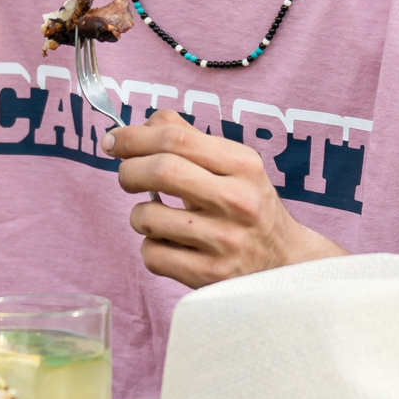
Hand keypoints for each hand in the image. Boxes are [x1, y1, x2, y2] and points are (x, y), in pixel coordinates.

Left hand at [109, 110, 345, 286]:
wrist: (286, 265)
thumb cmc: (249, 208)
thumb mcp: (235, 166)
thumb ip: (190, 139)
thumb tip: (144, 123)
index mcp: (243, 165)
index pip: (176, 138)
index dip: (133, 136)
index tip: (112, 141)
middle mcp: (238, 201)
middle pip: (160, 170)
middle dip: (128, 171)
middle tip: (126, 176)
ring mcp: (225, 241)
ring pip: (147, 216)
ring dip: (140, 214)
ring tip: (158, 217)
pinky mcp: (210, 275)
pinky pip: (151, 254)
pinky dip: (150, 247)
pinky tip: (171, 245)